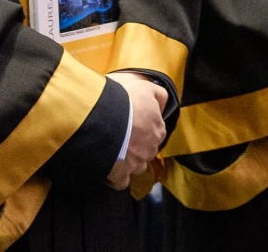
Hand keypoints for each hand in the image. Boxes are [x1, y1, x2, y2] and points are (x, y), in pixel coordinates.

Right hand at [105, 73, 166, 190]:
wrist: (103, 118)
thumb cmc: (124, 101)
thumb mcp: (145, 87)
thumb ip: (159, 94)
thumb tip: (163, 103)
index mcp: (158, 129)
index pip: (155, 129)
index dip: (142, 124)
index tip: (129, 118)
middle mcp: (151, 149)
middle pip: (146, 148)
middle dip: (135, 142)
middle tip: (119, 130)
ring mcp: (136, 164)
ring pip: (136, 164)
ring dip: (127, 159)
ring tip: (112, 146)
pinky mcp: (121, 175)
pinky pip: (120, 180)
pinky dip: (115, 175)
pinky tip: (108, 164)